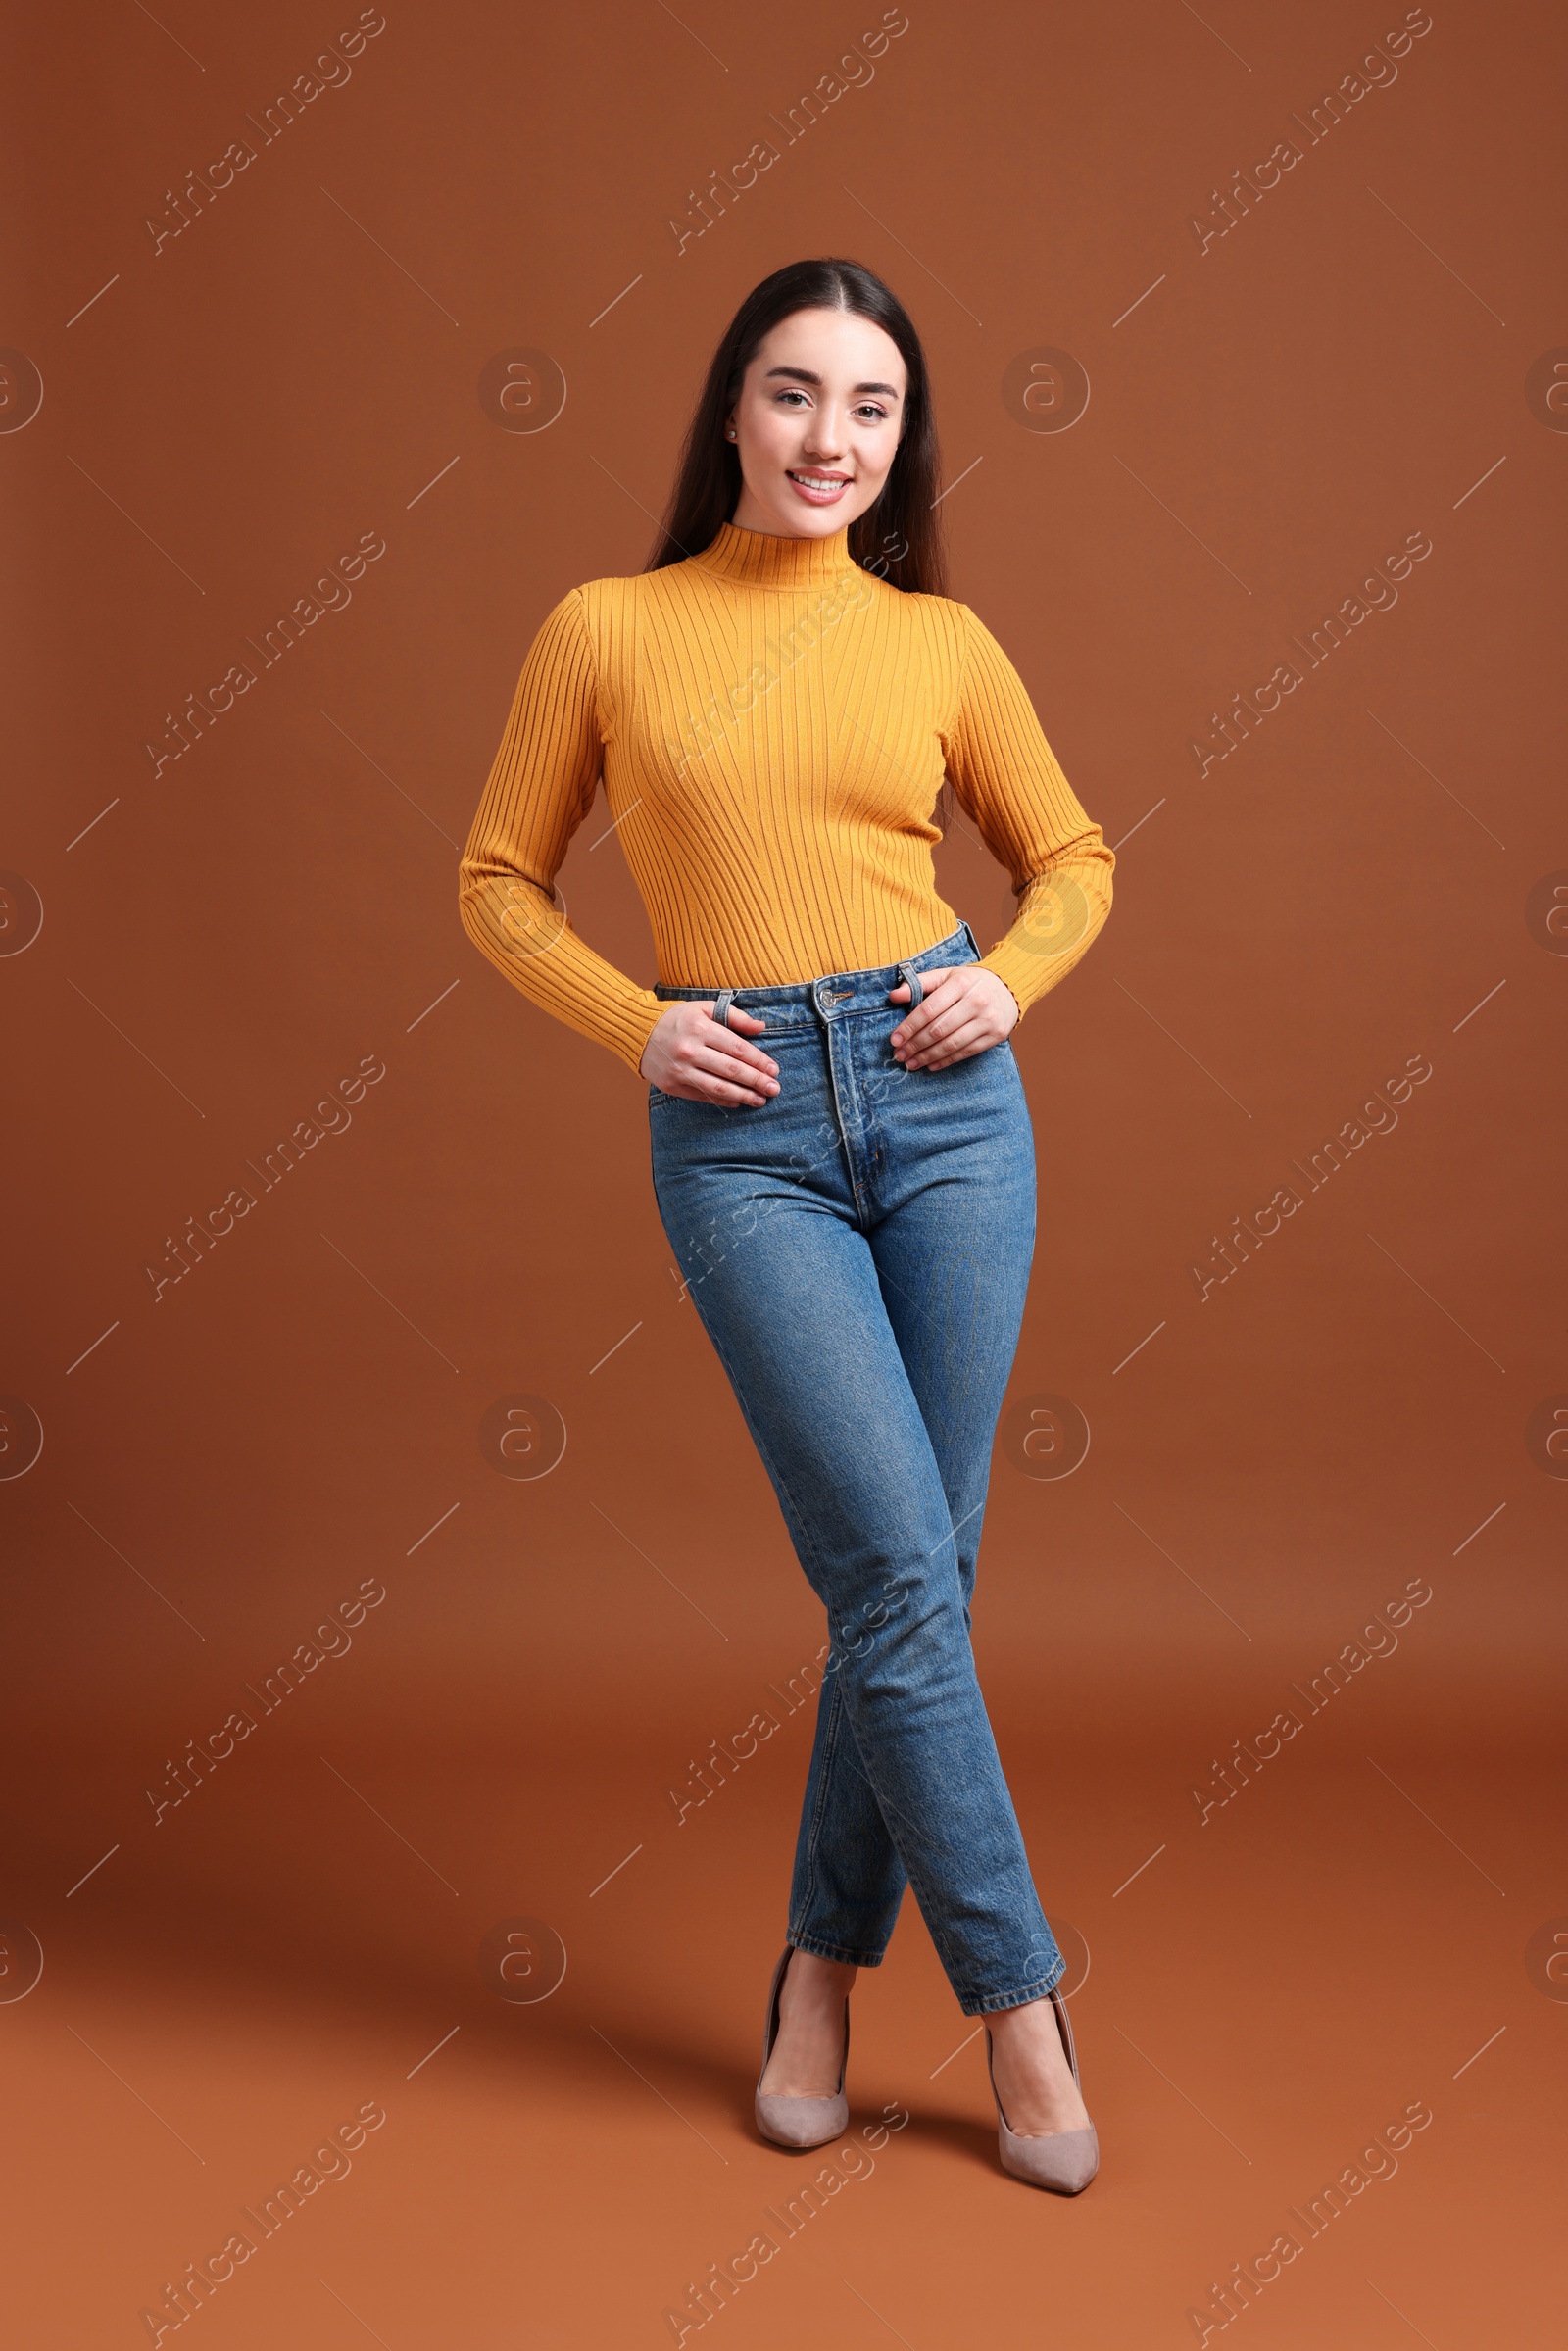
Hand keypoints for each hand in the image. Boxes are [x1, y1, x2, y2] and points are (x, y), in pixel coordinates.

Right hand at [640, 1001, 779, 1106]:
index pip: (738, 1048)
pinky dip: (723, 1101)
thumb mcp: (704, 1008)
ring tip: (760, 1100)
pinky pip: (703, 1096)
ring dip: (743, 1095)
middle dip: (756, 1081)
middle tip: (774, 1089)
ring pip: (718, 1087)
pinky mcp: (672, 1085)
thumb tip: (761, 1027)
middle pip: (732, 1070)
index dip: (759, 1061)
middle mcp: (690, 1050)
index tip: (774, 1070)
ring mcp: (680, 1070)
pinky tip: (737, 1101)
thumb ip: (734, 1016)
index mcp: (700, 1028)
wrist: (638, 1032)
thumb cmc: (676, 1018)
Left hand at [888, 965, 1018, 1069]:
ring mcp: (988, 1020)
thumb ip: (920, 983)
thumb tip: (893, 996)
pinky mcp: (995, 1035)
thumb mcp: (946, 975)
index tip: (895, 1039)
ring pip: (951, 1044)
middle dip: (915, 1045)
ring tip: (910, 1063)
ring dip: (927, 1057)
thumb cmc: (969, 983)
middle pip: (938, 1029)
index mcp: (961, 983)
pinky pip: (966, 1052)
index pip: (929, 1009)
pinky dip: (946, 1061)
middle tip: (899, 1055)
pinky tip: (930, 1065)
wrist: (1008, 988)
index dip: (909, 1027)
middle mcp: (976, 1001)